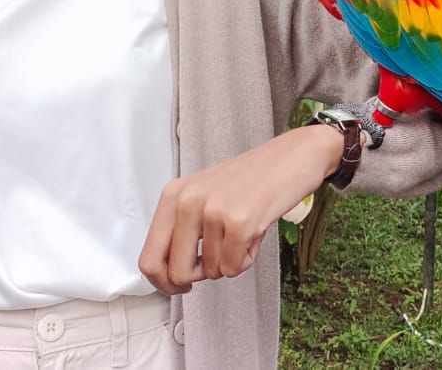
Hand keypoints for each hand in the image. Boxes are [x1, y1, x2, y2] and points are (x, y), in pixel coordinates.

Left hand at [138, 124, 343, 294]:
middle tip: (220, 258)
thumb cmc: (251, 180)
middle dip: (200, 276)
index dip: (163, 283)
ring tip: (244, 233)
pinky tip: (255, 234)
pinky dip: (247, 259)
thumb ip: (183, 230)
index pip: (148, 259)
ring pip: (211, 272)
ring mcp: (213, 211)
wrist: (293, 156)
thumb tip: (170, 276)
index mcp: (173, 195)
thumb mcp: (205, 197)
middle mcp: (187, 201)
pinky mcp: (240, 222)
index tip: (179, 286)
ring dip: (231, 261)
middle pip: (177, 273)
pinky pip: (234, 268)